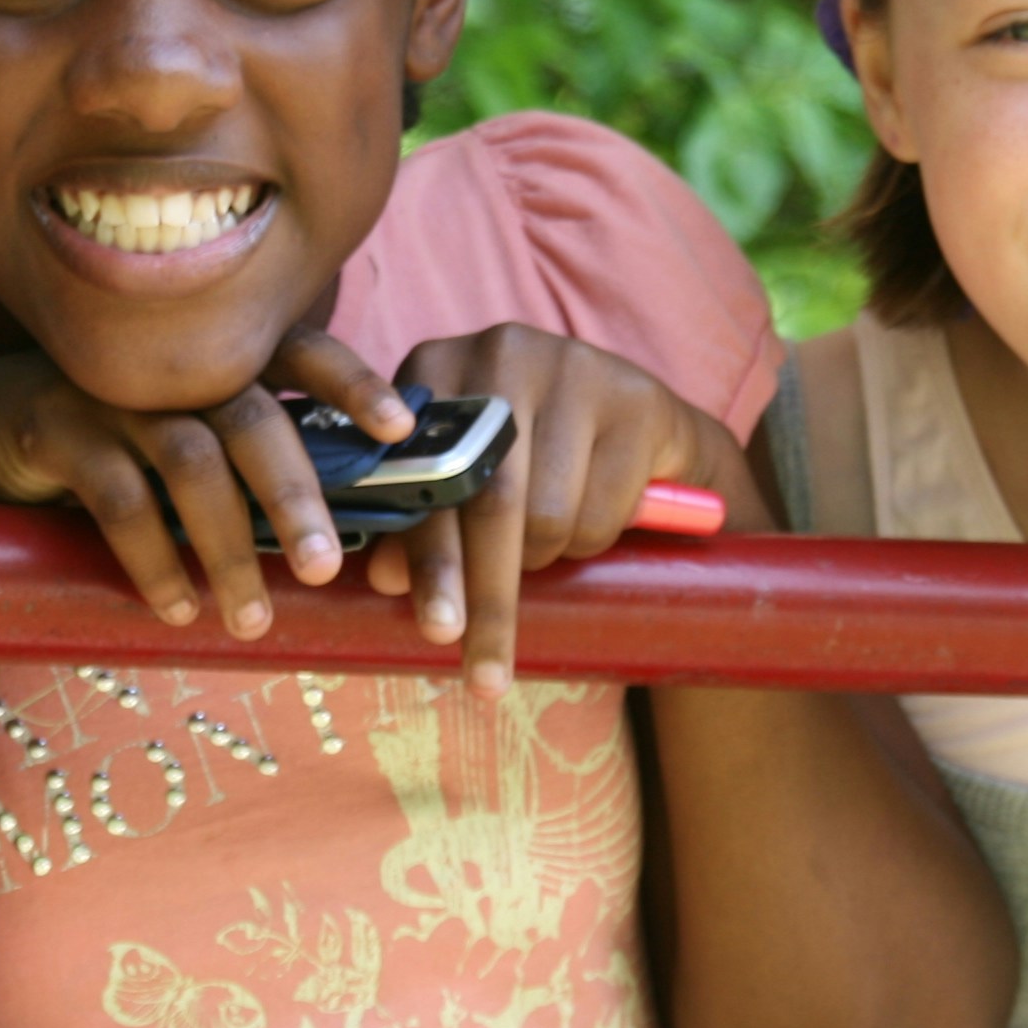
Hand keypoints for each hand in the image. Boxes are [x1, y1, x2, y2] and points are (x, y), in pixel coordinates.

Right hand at [0, 332, 416, 642]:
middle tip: (329, 568)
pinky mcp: (53, 425)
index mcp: (214, 360)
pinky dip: (154, 558)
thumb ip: (244, 468)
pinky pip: (117, 495)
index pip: (297, 351)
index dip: (351, 383)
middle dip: (296, 496)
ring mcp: (110, 390)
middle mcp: (169, 364)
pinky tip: (177, 607)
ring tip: (252, 618)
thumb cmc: (106, 449)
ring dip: (228, 546)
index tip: (402, 428)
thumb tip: (342, 539)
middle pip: (252, 417)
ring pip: (190, 460)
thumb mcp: (180, 446)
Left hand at [369, 323, 756, 695]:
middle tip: (486, 675)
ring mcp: (570, 367)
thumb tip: (386, 580)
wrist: (642, 423)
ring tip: (549, 552)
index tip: (435, 632)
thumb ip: (424, 516)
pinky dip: (593, 541)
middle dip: (487, 597)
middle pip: (489, 502)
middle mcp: (498, 353)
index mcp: (436, 367)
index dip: (428, 560)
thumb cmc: (534, 457)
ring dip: (545, 562)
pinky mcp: (632, 396)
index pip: (426, 480)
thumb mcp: (470, 478)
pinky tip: (593, 521)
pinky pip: (601, 510)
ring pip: (547, 515)